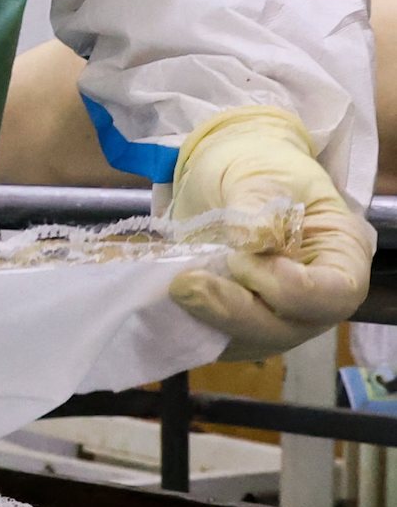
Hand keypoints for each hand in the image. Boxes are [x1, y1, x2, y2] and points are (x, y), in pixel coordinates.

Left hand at [167, 106, 372, 358]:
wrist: (224, 168)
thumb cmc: (257, 165)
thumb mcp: (261, 172)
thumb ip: (258, 207)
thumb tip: (253, 242)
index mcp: (340, 255)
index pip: (333, 296)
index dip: (288, 288)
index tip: (241, 257)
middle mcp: (315, 296)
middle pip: (287, 328)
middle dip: (234, 312)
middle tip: (186, 284)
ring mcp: (276, 313)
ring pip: (248, 341)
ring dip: (207, 322)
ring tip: (175, 287)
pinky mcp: (236, 320)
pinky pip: (218, 338)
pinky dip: (190, 324)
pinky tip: (166, 300)